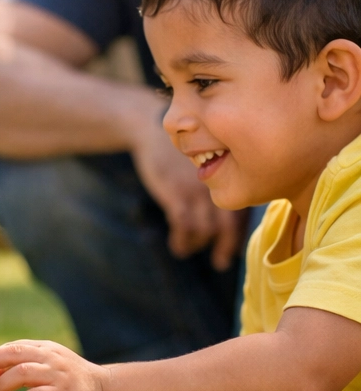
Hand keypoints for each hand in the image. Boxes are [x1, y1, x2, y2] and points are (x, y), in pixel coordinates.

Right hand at [129, 116, 243, 269]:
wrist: (150, 127)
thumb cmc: (177, 144)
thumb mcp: (202, 156)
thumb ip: (215, 178)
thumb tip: (222, 206)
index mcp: (227, 175)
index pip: (240, 212)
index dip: (237, 234)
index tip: (231, 249)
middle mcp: (217, 184)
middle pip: (227, 225)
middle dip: (224, 247)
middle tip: (220, 263)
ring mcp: (197, 190)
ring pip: (205, 229)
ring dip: (197, 244)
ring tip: (187, 250)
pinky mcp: (176, 193)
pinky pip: (184, 225)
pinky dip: (182, 241)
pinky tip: (178, 247)